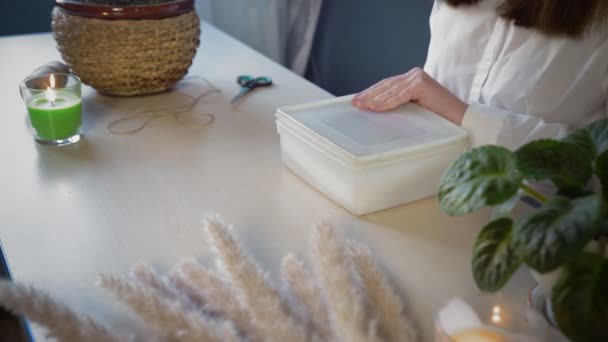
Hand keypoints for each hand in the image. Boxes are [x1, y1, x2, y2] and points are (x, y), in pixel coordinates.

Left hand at [352, 67, 467, 124]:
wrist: (460, 120)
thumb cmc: (438, 119)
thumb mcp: (413, 109)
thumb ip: (399, 105)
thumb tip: (376, 109)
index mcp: (412, 79)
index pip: (387, 85)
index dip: (371, 92)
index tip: (357, 100)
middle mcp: (414, 75)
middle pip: (386, 86)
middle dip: (368, 95)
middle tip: (354, 103)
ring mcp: (418, 77)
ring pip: (390, 90)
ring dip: (373, 99)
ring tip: (360, 105)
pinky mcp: (422, 84)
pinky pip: (399, 96)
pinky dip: (386, 102)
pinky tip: (374, 107)